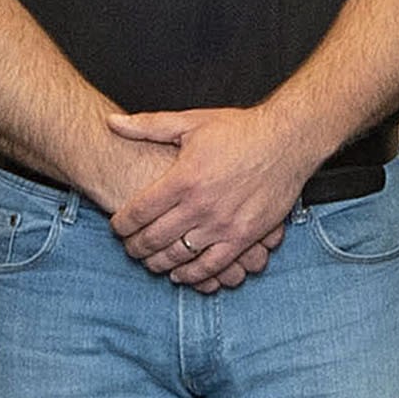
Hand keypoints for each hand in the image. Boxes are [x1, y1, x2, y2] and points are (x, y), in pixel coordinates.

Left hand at [104, 105, 306, 290]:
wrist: (287, 140)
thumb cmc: (239, 130)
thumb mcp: (191, 122)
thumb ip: (148, 125)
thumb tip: (111, 122)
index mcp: (184, 179)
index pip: (139, 212)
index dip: (121, 224)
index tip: (117, 227)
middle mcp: (201, 206)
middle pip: (153, 239)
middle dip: (135, 247)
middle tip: (129, 247)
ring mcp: (223, 225)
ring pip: (178, 257)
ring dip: (158, 263)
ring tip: (150, 261)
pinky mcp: (244, 237)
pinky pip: (212, 266)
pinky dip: (192, 275)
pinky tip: (181, 273)